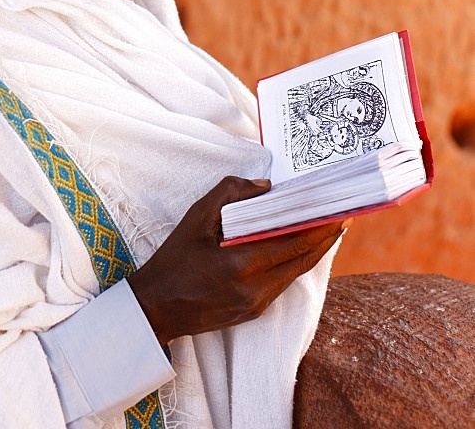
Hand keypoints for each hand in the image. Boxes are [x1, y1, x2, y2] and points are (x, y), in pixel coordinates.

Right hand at [127, 176, 349, 345]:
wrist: (156, 306)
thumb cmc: (174, 258)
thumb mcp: (197, 216)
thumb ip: (231, 193)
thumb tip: (266, 188)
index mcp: (242, 263)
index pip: (294, 243)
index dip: (320, 227)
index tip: (337, 209)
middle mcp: (255, 288)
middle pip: (303, 260)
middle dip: (325, 237)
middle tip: (342, 214)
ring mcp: (256, 304)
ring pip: (295, 273)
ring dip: (313, 250)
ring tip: (326, 226)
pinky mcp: (254, 312)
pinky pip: (282, 282)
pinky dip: (294, 262)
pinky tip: (299, 247)